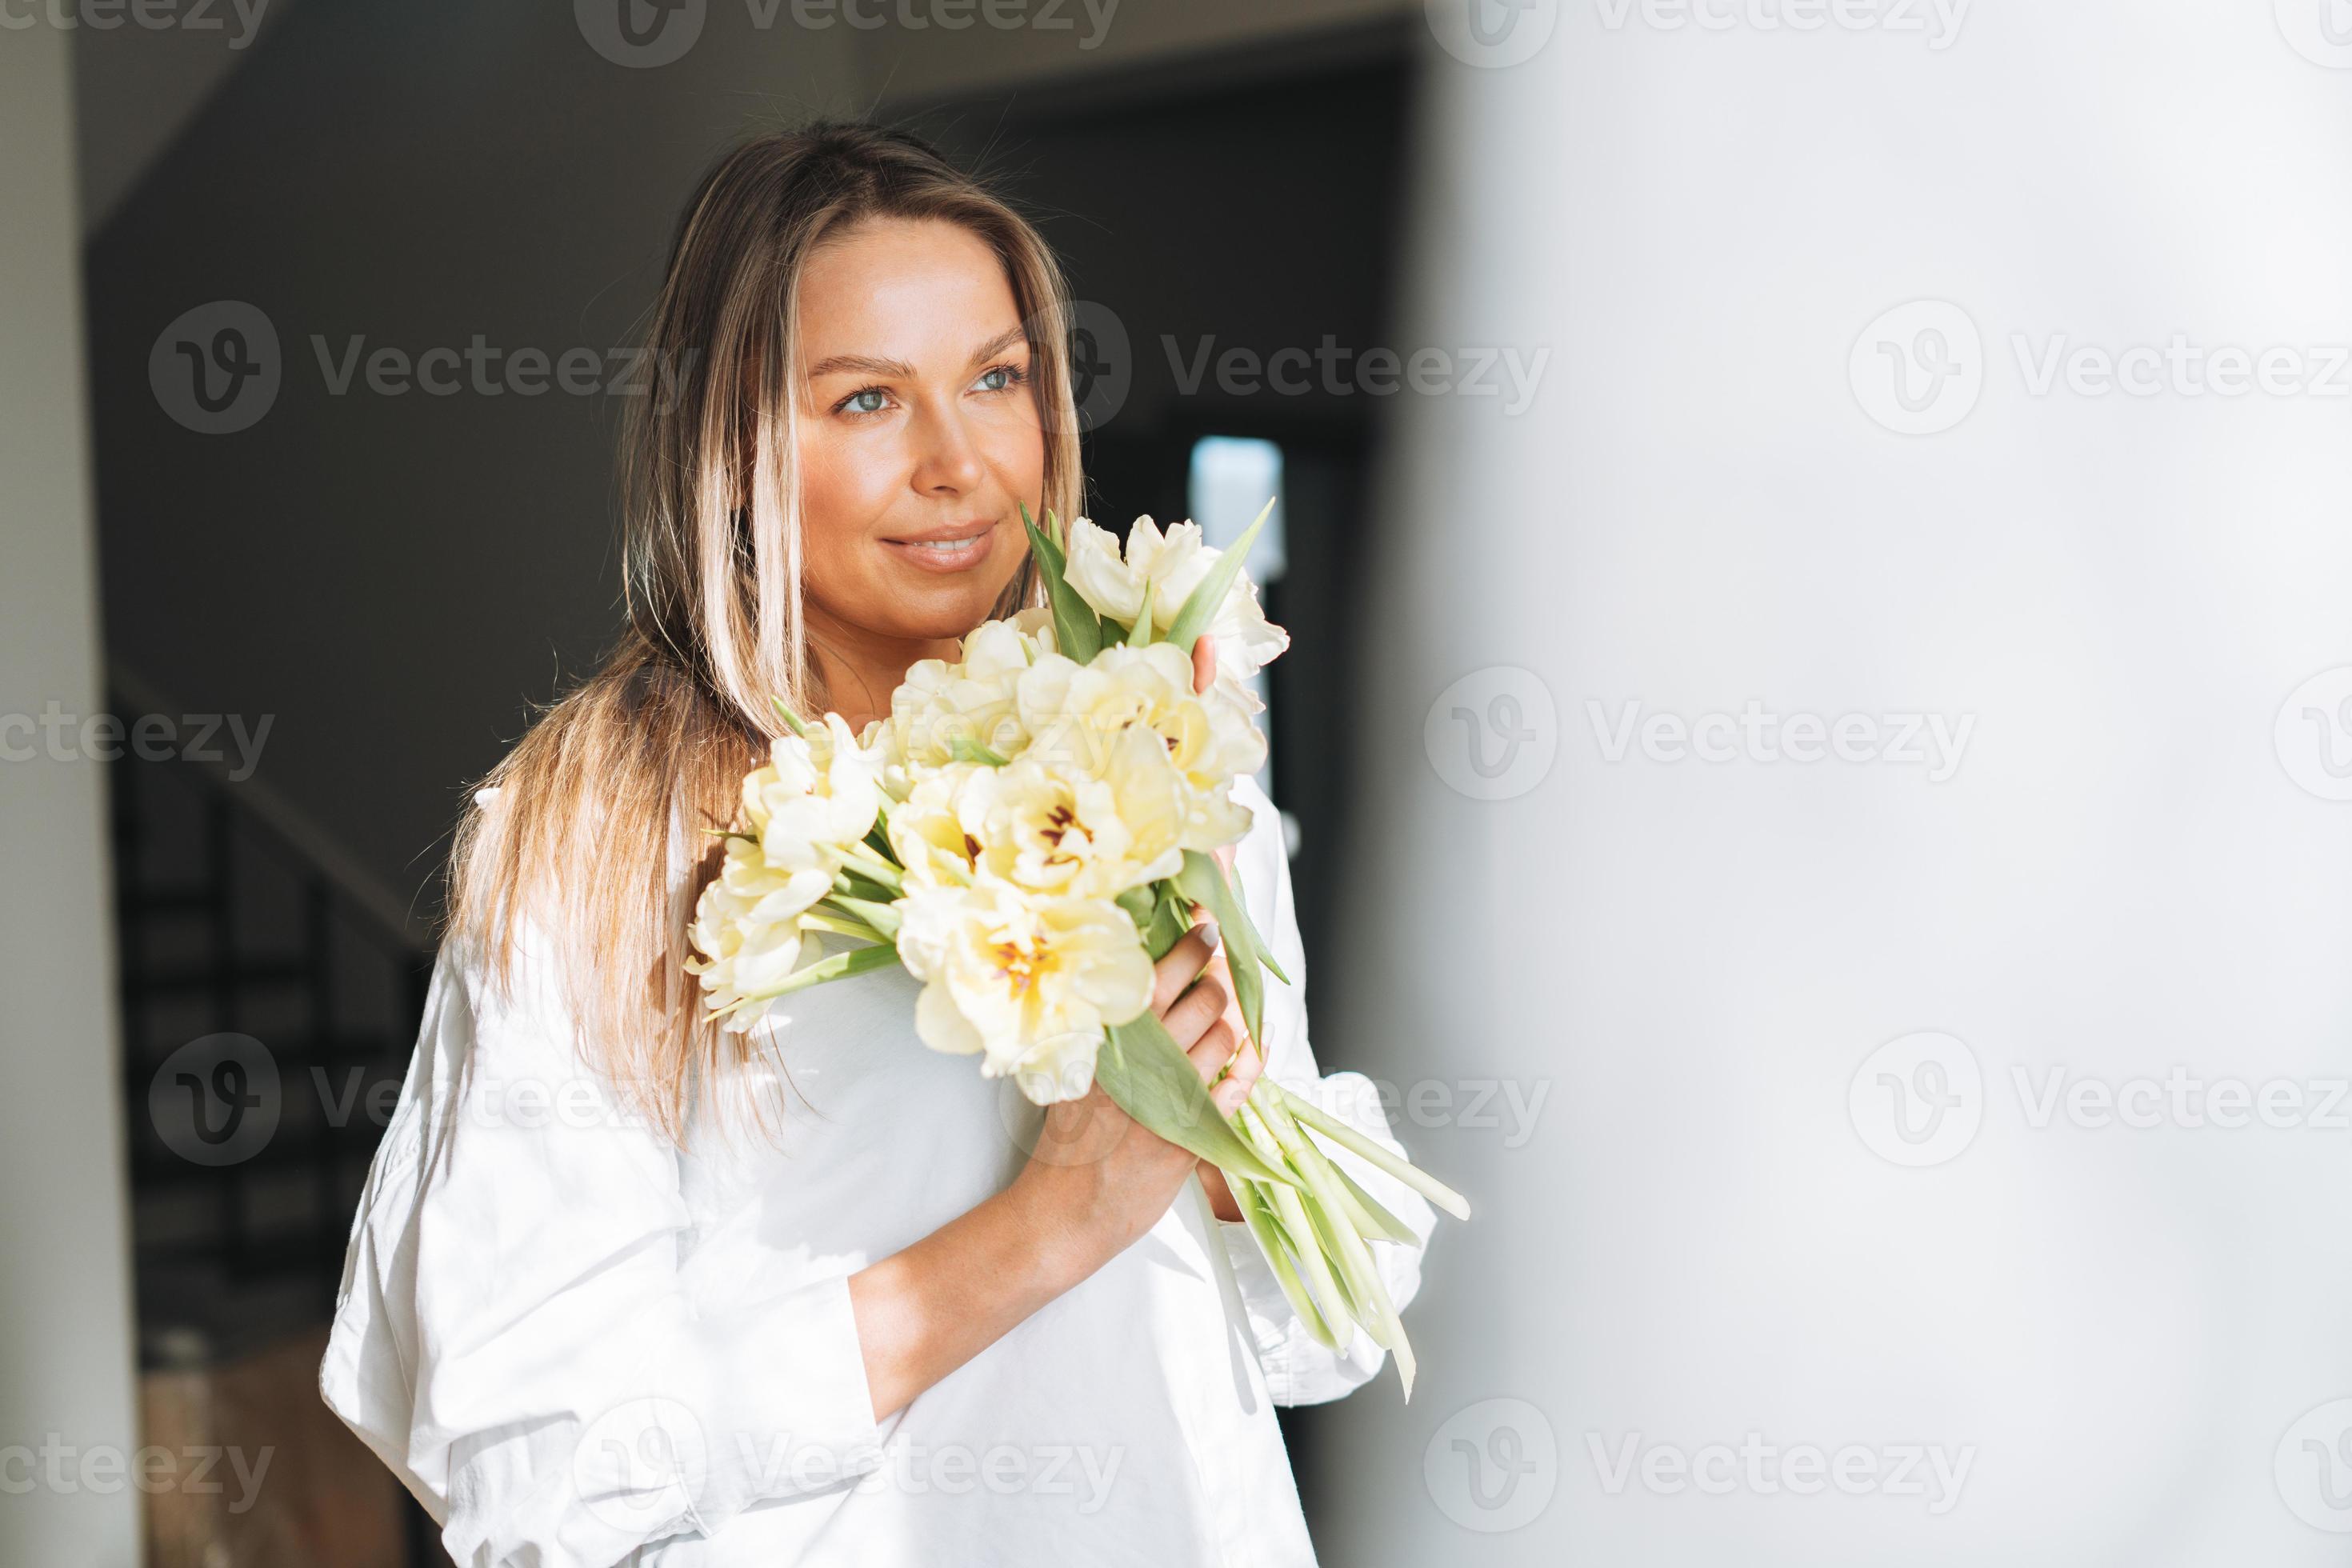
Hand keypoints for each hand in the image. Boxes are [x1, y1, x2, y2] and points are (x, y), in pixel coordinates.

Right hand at [1013, 912, 1263, 1277]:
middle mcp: (1140, 1057)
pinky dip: (1252, 1066)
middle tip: (1219, 969)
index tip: (1207, 923)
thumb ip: (1109, 1031)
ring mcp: (1169, 1092)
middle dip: (1220, 977)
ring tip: (1226, 1018)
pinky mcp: (1193, 1129)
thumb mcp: (1078, 1072)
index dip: (1191, 942)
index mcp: (1107, 1036)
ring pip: (1226, 1036)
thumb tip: (1147, 982)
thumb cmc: (1072, 1139)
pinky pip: (1239, 1085)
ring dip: (1235, 1023)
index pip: (1156, 970)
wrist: (1069, 1208)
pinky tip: (1254, 1054)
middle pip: (1204, 994)